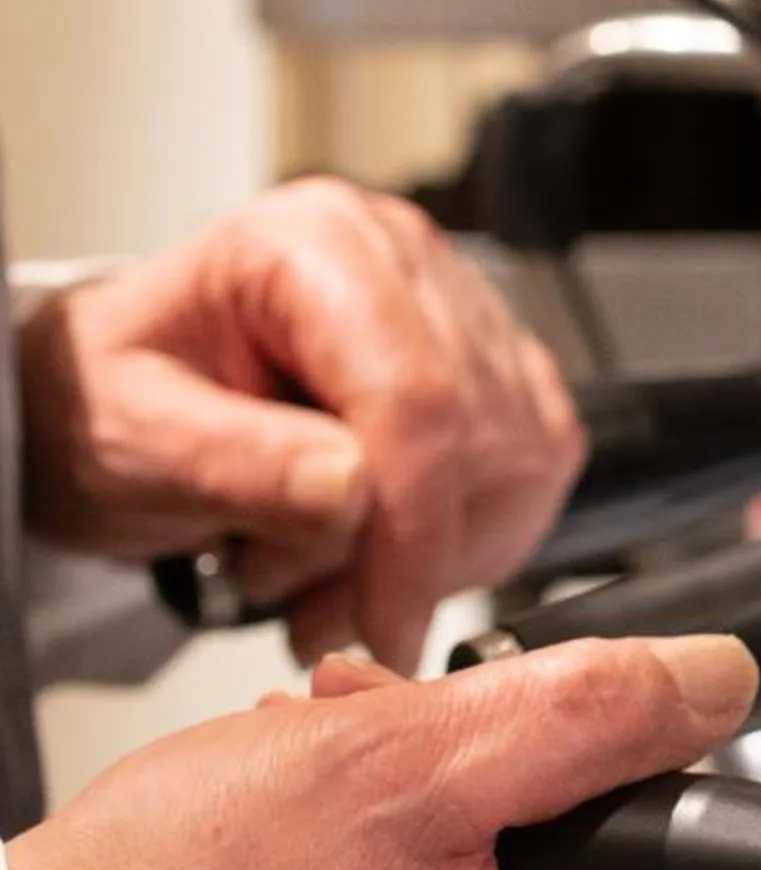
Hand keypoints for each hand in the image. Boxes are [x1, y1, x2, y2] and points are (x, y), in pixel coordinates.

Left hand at [18, 177, 584, 668]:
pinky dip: (473, 541)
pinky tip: (387, 557)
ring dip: (442, 558)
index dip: (411, 530)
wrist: (123, 397)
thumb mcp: (129, 439)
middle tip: (319, 613)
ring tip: (331, 584)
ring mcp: (460, 309)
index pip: (415, 395)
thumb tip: (352, 492)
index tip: (381, 624)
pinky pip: (536, 468)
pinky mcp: (495, 367)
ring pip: (523, 459)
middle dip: (412, 556)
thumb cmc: (115, 398)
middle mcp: (404, 260)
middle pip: (481, 434)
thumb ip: (235, 463)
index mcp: (312, 245)